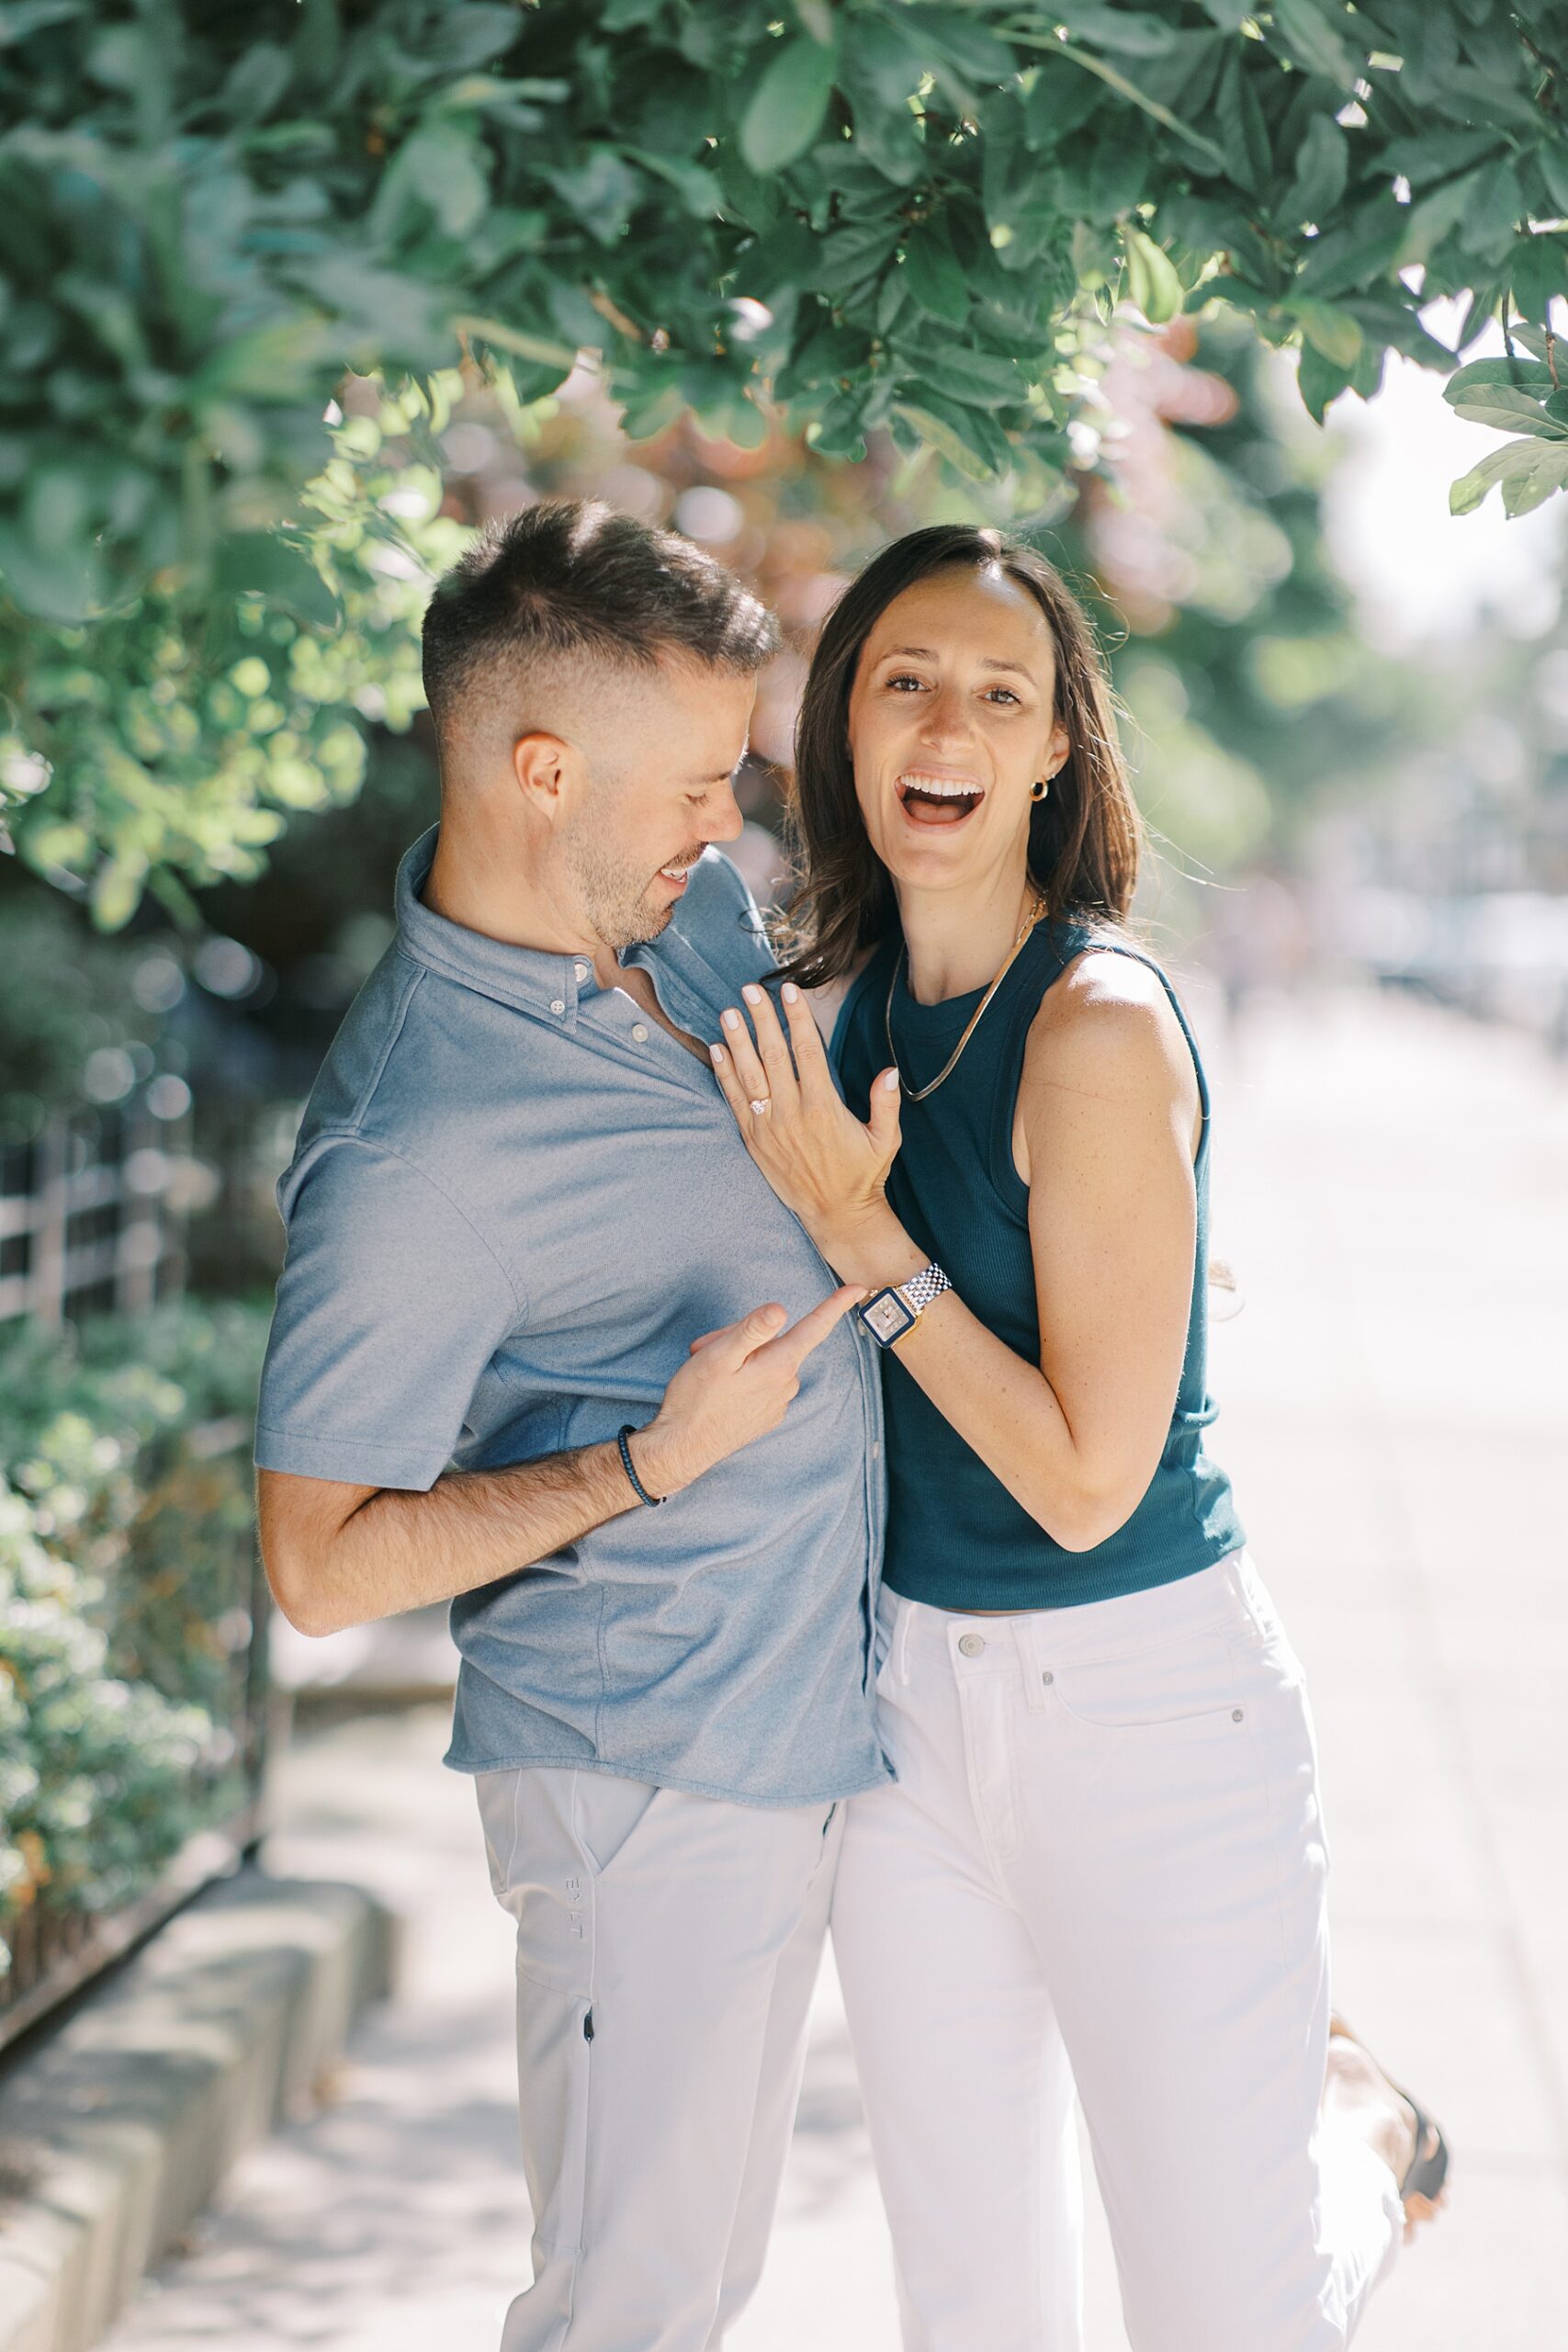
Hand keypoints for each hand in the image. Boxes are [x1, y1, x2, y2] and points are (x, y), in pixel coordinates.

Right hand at [633, 1283, 865, 1497]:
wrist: (681, 1448)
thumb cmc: (695, 1399)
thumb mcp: (719, 1355)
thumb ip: (752, 1330)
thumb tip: (781, 1310)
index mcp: (779, 1365)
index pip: (815, 1327)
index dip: (837, 1305)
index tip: (859, 1288)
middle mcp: (786, 1384)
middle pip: (776, 1341)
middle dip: (744, 1336)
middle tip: (707, 1349)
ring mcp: (778, 1403)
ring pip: (766, 1361)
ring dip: (740, 1358)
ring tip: (709, 1372)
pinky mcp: (767, 1416)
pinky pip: (761, 1383)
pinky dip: (741, 1378)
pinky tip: (719, 1391)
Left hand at [710, 981, 901, 1244]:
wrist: (835, 1214)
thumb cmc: (862, 1174)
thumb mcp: (885, 1140)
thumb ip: (886, 1104)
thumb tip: (890, 1071)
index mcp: (823, 1107)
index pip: (807, 1051)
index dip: (797, 1018)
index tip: (789, 992)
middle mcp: (792, 1113)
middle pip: (773, 1055)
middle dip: (761, 1019)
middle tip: (750, 990)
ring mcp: (769, 1127)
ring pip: (749, 1075)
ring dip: (737, 1041)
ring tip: (728, 1012)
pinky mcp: (754, 1140)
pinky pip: (734, 1101)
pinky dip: (724, 1074)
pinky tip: (717, 1050)